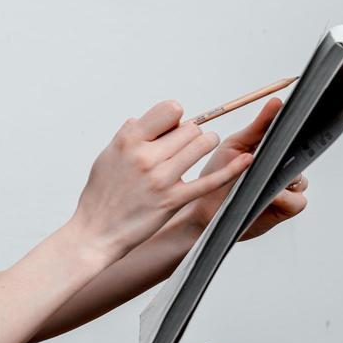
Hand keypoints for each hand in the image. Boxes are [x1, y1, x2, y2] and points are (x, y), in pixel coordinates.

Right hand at [71, 99, 254, 258]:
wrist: (96, 232)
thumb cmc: (100, 196)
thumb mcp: (106, 157)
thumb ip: (128, 136)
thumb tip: (145, 120)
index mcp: (128, 141)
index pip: (169, 110)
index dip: (174, 117)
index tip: (171, 128)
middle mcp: (145, 156)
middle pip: (190, 127)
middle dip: (191, 134)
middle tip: (184, 147)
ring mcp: (161, 178)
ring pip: (203, 144)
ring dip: (206, 145)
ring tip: (198, 153)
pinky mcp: (174, 199)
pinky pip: (211, 179)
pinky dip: (232, 168)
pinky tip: (246, 160)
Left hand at [174, 96, 308, 240]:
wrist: (204, 205)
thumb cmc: (219, 173)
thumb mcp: (236, 144)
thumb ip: (258, 126)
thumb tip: (277, 101)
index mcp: (275, 149)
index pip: (295, 136)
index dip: (299, 128)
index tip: (297, 116)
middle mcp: (285, 167)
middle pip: (302, 156)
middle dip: (292, 151)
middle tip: (278, 148)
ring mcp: (287, 187)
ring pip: (299, 178)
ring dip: (282, 176)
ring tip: (263, 174)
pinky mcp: (286, 207)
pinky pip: (297, 200)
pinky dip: (284, 196)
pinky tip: (268, 193)